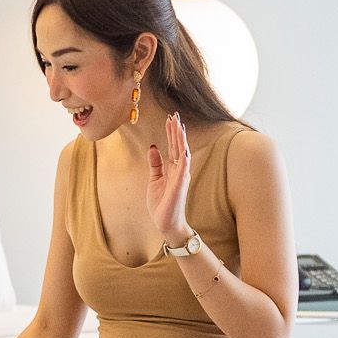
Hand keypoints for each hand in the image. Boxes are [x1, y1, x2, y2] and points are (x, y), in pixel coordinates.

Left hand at [146, 111, 192, 241]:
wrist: (165, 222)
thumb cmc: (161, 203)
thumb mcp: (154, 179)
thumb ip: (155, 163)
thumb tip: (153, 146)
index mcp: (172, 168)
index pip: (173, 146)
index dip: (171, 132)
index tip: (170, 118)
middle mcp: (179, 170)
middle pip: (178, 146)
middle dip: (176, 131)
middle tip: (175, 114)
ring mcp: (181, 177)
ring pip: (182, 153)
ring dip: (181, 140)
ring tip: (180, 125)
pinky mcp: (180, 186)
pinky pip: (183, 170)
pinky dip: (183, 158)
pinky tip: (183, 148)